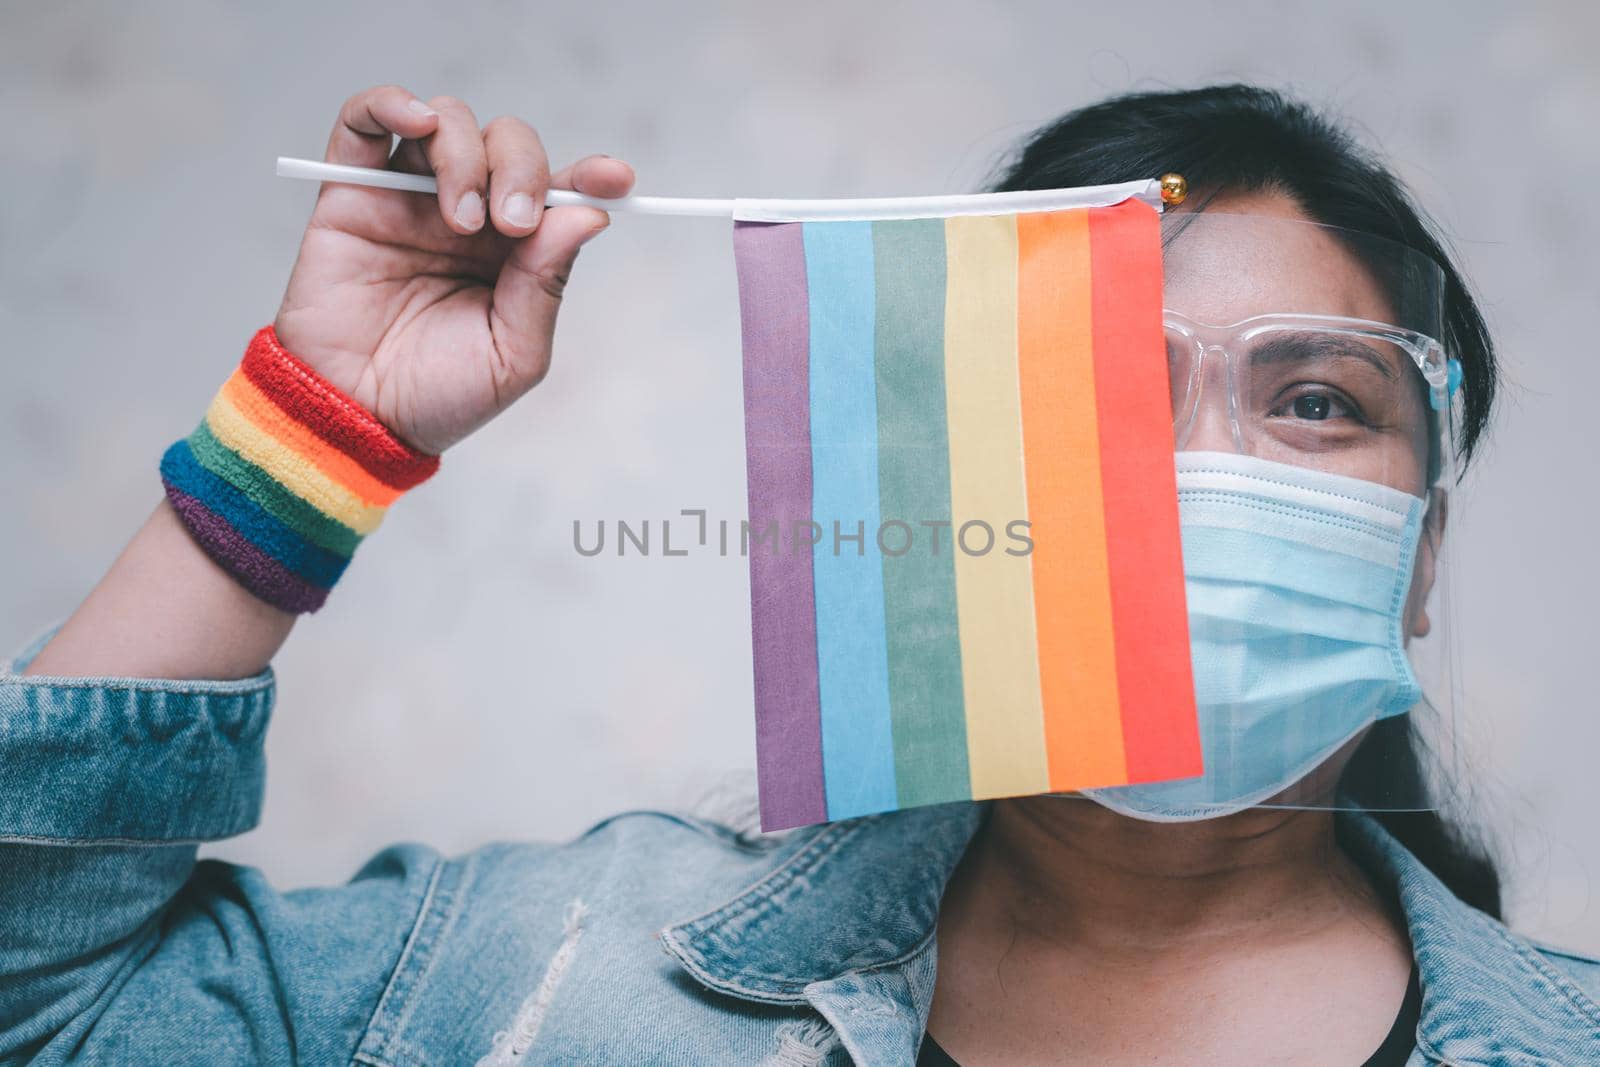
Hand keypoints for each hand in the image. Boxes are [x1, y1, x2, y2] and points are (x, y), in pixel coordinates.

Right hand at [273, 85, 634, 453]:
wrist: (356, 419)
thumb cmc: (436, 396)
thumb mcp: (513, 353)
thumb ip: (546, 283)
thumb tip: (588, 215)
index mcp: (514, 252)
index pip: (559, 192)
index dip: (590, 176)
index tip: (615, 180)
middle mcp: (466, 214)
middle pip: (508, 143)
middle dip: (522, 169)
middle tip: (512, 224)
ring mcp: (409, 198)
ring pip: (448, 122)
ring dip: (465, 156)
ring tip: (457, 219)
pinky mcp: (350, 191)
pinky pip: (365, 120)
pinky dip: (392, 102)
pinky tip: (415, 122)